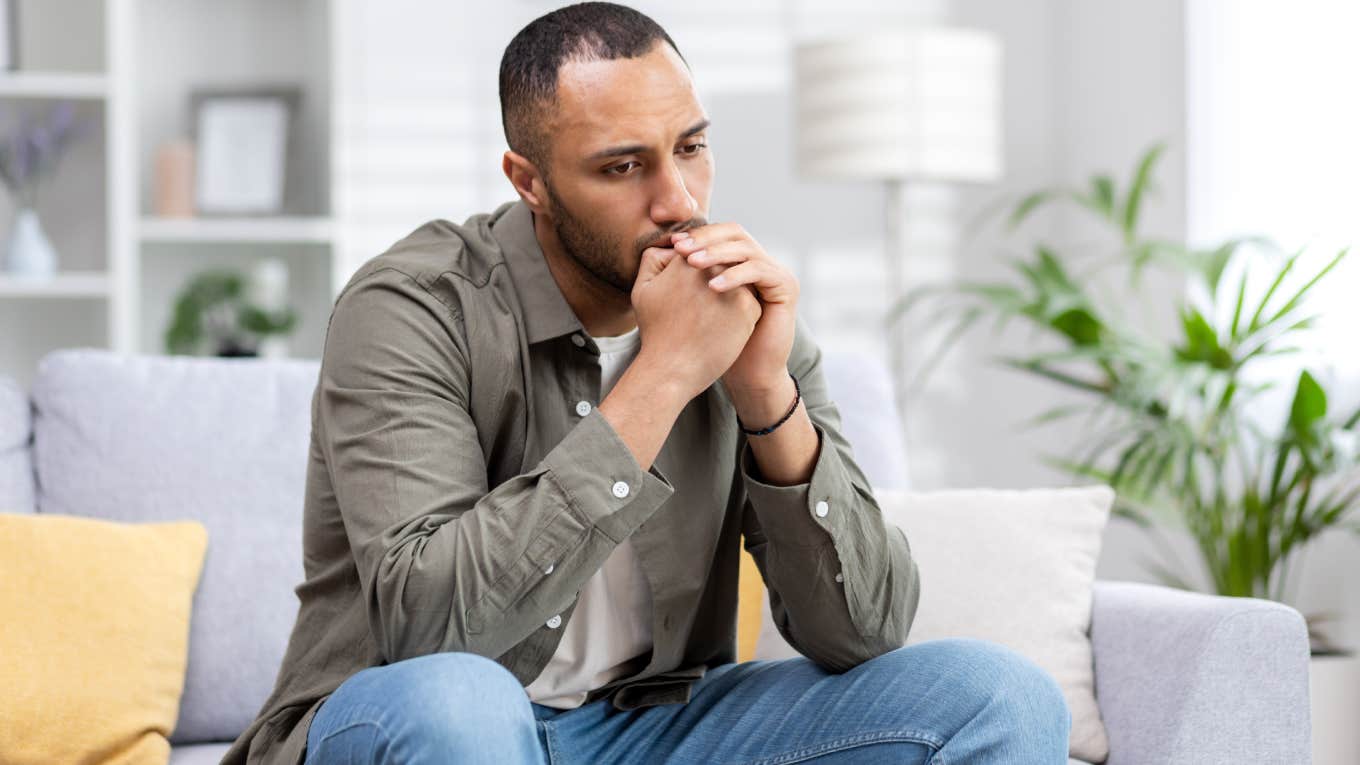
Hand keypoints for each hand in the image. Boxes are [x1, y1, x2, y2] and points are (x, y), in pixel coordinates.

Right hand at [630, 241, 760, 398]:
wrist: (672, 369)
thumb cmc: (656, 332)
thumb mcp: (643, 289)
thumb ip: (653, 259)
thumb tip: (674, 244)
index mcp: (687, 259)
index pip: (704, 253)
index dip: (699, 274)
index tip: (692, 296)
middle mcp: (713, 268)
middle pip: (724, 266)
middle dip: (718, 283)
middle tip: (703, 310)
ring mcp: (733, 286)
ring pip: (740, 283)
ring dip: (732, 296)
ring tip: (712, 320)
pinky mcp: (748, 307)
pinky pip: (751, 303)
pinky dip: (740, 316)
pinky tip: (723, 331)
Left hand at [671, 223, 798, 394]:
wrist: (748, 372)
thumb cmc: (717, 342)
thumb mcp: (696, 302)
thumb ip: (684, 275)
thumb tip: (659, 247)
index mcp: (741, 262)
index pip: (720, 234)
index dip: (697, 235)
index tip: (672, 243)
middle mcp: (760, 262)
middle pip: (735, 233)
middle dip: (706, 239)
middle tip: (681, 249)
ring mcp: (775, 272)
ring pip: (746, 249)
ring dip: (717, 254)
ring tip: (692, 264)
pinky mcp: (786, 286)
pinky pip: (759, 271)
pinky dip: (735, 275)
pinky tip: (712, 287)